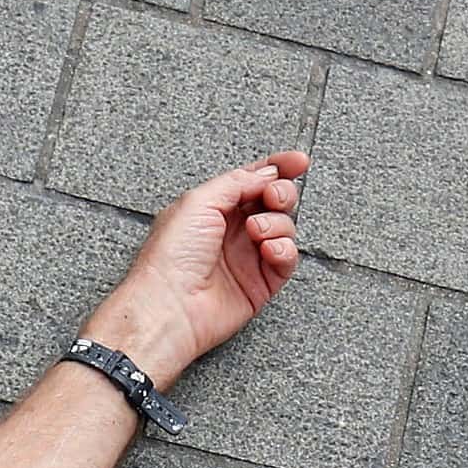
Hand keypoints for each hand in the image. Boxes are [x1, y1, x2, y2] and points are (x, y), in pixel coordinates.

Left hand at [85, 151, 309, 388]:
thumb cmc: (170, 257)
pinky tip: (269, 250)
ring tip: (256, 232)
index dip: (278, 168)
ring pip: (284, 228)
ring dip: (277, 224)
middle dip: (281, 193)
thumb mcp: (199, 200)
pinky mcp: (260, 284)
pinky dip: (284, 250)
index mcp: (215, 207)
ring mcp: (247, 257)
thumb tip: (266, 174)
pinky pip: (287, 260)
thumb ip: (238, 182)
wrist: (169, 305)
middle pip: (275, 201)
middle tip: (273, 198)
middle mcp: (232, 231)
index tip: (298, 162)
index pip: (254, 180)